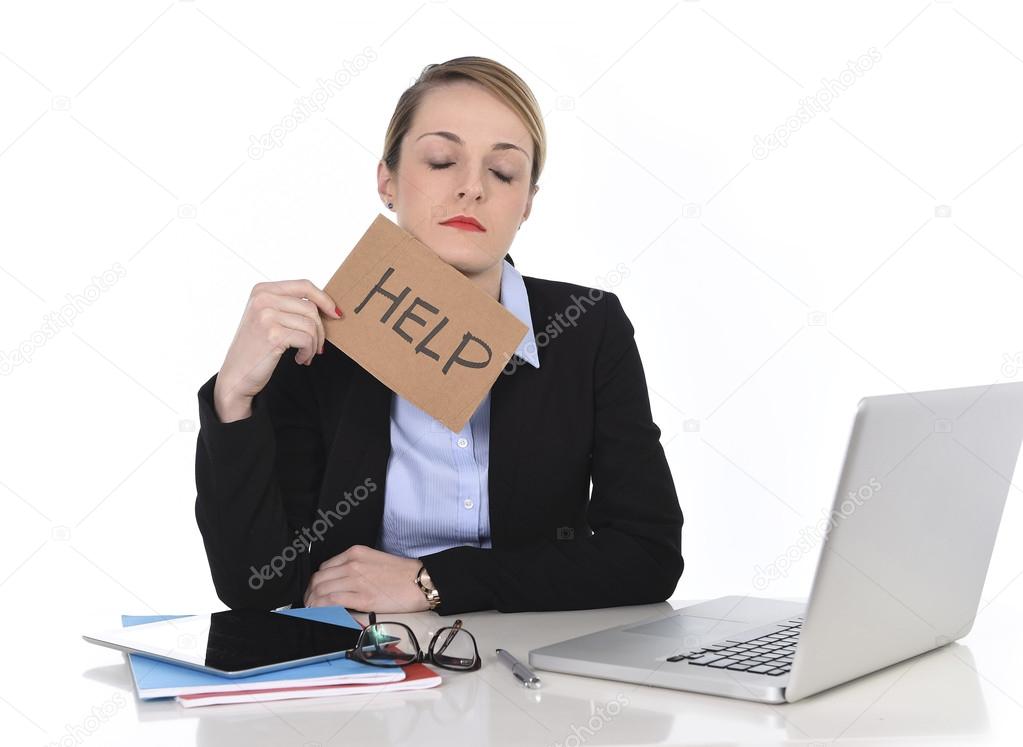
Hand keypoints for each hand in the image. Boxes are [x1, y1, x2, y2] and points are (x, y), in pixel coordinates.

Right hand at [214, 279, 341, 421]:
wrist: (236, 375)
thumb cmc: (255, 348)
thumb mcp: (267, 317)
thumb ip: (289, 306)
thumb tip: (326, 304)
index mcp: (262, 290)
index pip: (304, 285)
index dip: (324, 299)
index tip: (335, 313)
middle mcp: (263, 298)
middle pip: (311, 307)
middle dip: (320, 329)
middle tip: (317, 346)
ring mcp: (266, 315)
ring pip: (311, 324)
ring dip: (315, 343)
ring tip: (306, 354)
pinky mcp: (273, 334)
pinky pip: (307, 339)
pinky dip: (309, 352)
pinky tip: (301, 359)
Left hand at [303, 545, 429, 612]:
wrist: (421, 581)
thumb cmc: (402, 574)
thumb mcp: (374, 560)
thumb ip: (355, 568)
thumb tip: (339, 585)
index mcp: (355, 553)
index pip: (323, 568)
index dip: (316, 584)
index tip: (315, 594)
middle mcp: (352, 564)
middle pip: (318, 580)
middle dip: (309, 595)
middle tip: (310, 607)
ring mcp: (356, 580)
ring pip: (320, 592)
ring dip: (312, 605)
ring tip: (313, 614)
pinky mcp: (362, 598)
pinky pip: (332, 603)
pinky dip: (322, 611)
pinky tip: (322, 616)